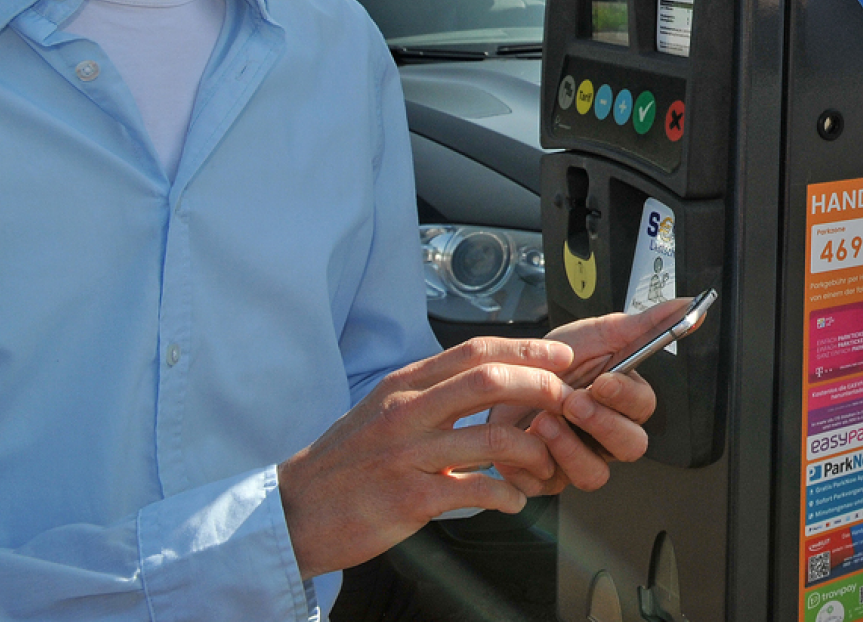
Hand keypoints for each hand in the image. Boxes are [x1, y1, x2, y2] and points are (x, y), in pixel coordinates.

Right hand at [278, 337, 581, 580]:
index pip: (475, 351)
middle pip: (489, 381)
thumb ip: (430, 391)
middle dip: (540, 387)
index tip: (561, 358)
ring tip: (545, 463)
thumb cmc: (346, 462)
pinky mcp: (409, 498)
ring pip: (492, 438)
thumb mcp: (382, 408)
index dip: (526, 350)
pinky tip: (515, 500)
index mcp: (404, 385)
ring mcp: (407, 455)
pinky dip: (507, 495)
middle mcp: (406, 412)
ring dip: (533, 449)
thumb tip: (486, 376)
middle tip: (566, 401)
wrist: (296, 512)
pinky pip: (476, 489)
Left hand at [485, 305, 683, 497]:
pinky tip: (529, 440)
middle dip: (602, 424)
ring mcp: (579, 458)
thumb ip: (645, 323)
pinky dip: (541, 463)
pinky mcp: (550, 477)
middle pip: (631, 446)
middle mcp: (605, 434)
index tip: (604, 380)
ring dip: (571, 447)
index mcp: (622, 400)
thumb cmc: (548, 360)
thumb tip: (688, 305)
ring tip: (545, 421)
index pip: (643, 406)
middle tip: (574, 401)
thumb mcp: (594, 334)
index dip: (626, 397)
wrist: (496, 381)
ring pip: (596, 473)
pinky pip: (553, 484)